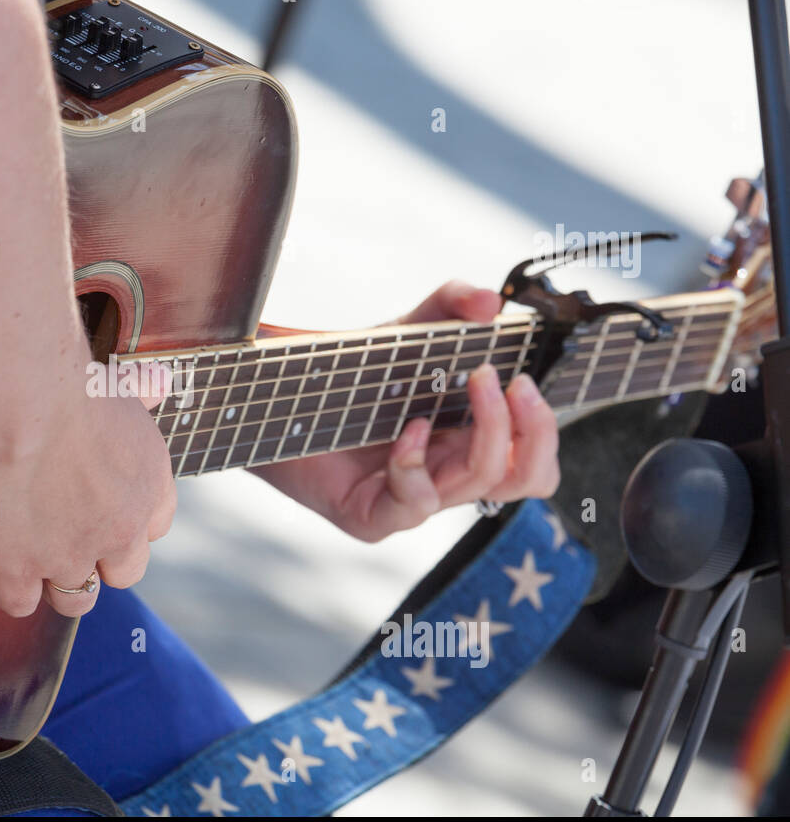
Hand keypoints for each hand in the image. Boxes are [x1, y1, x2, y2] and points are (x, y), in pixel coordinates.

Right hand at [0, 360, 175, 617]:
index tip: (99, 506)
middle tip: (63, 533)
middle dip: (97, 561)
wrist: (27, 401)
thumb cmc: (69, 383)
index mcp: (150, 489)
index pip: (153, 529)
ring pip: (75, 601)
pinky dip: (7, 586)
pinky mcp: (19, 570)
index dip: (126, 523)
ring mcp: (70, 557)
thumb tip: (158, 382)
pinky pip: (19, 604)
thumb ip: (139, 393)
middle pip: (123, 575)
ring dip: (55, 584)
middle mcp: (121, 531)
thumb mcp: (119, 384)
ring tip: (29, 554)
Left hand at [251, 281, 559, 541]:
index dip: (543, 428)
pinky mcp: (373, 517)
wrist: (278, 397)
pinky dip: (417, 463)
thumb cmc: (347, 375)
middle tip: (509, 383)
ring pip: (479, 487)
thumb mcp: (405, 333)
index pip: (533, 459)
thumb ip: (448, 307)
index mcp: (467, 442)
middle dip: (531, 430)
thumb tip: (490, 303)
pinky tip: (405, 430)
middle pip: (526, 478)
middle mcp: (448, 475)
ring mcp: (413, 500)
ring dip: (487, 433)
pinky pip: (417, 504)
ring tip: (472, 383)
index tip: (526, 378)